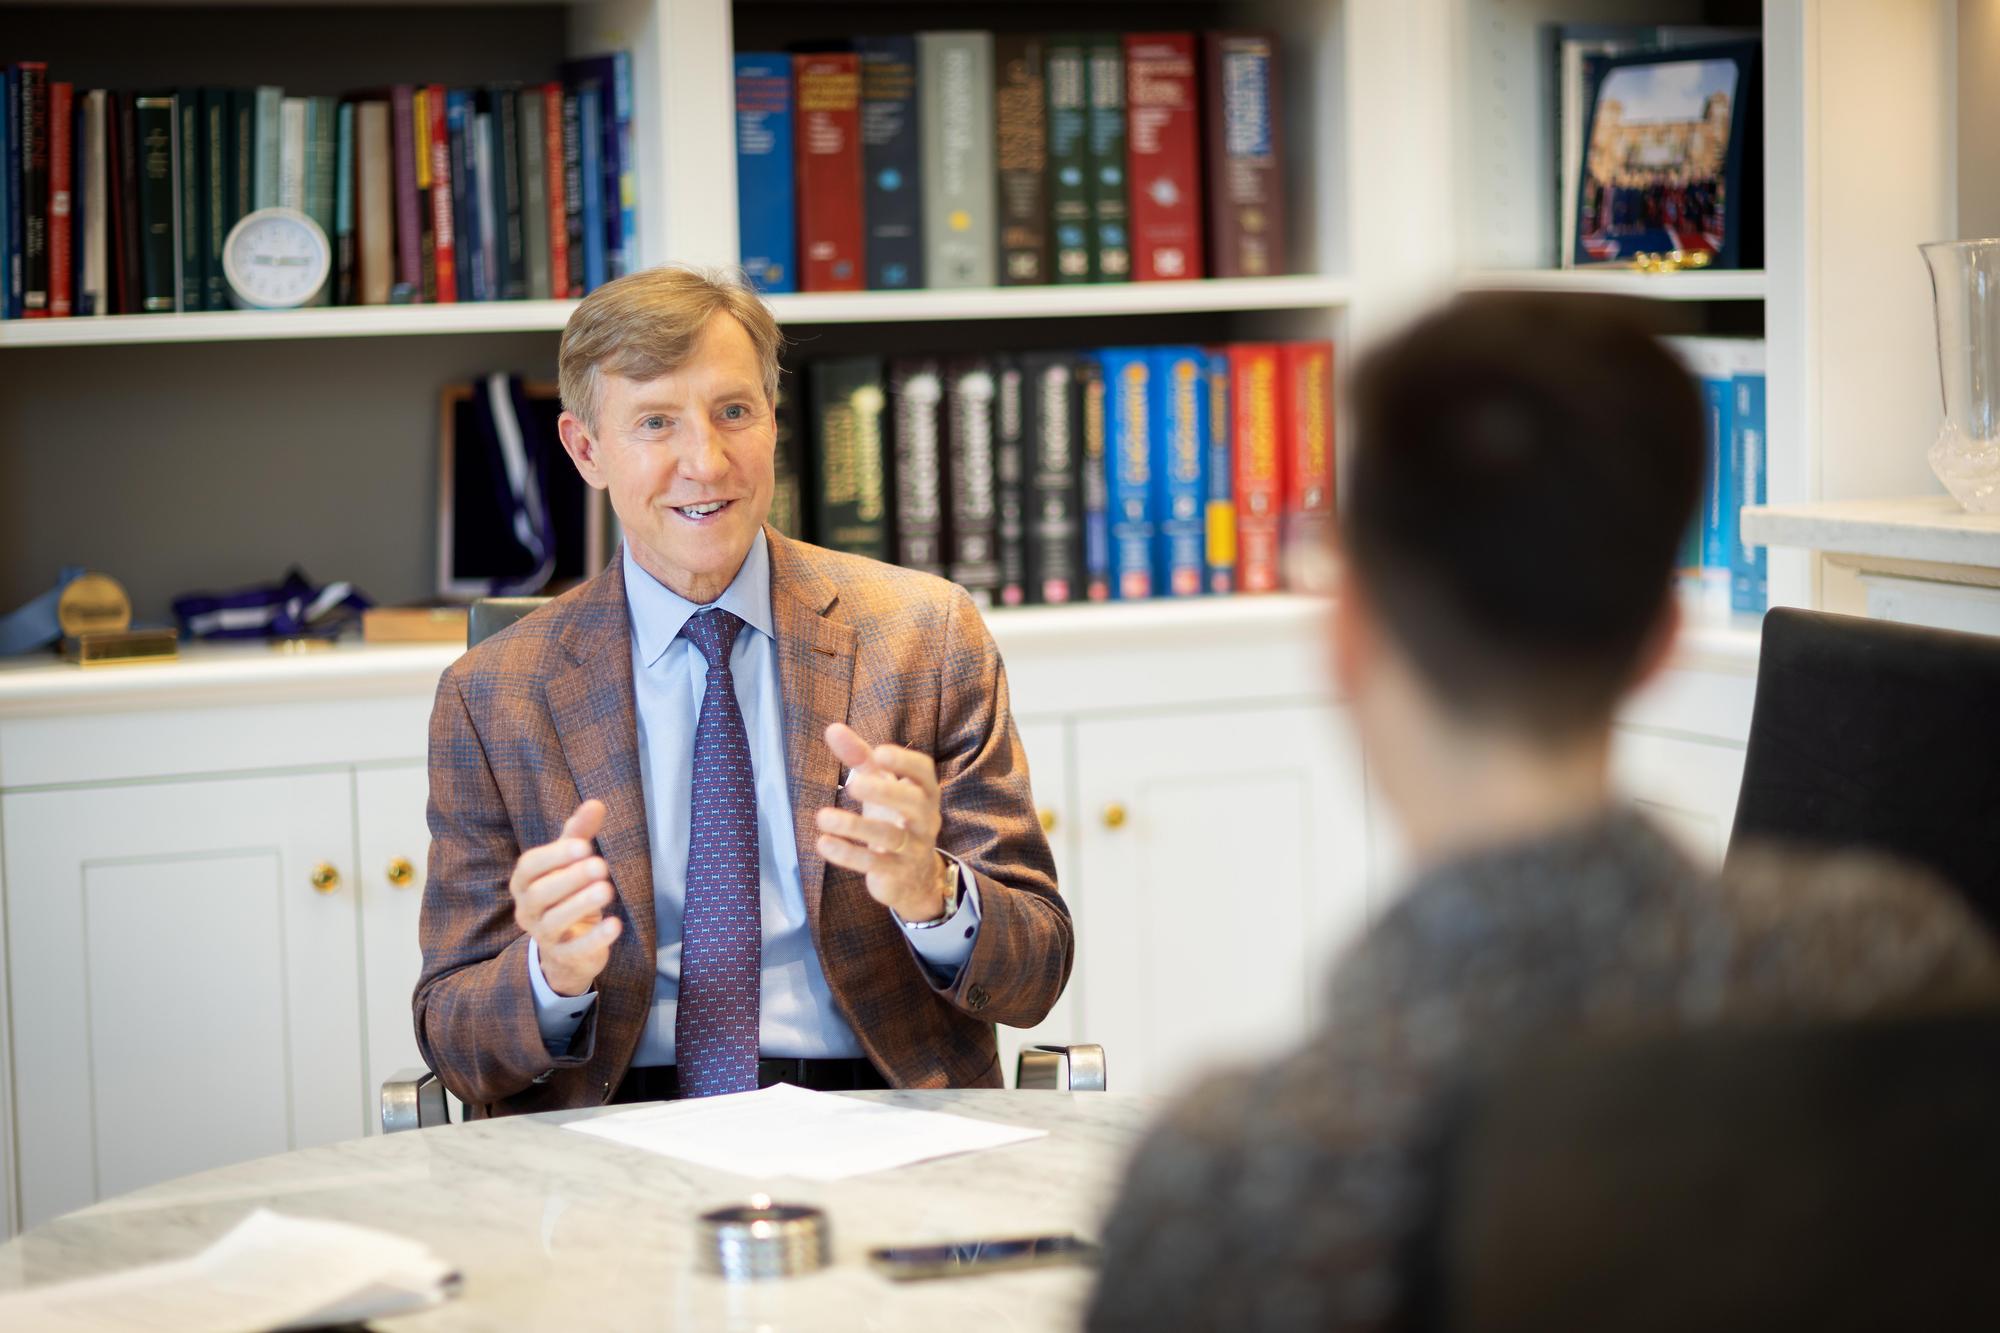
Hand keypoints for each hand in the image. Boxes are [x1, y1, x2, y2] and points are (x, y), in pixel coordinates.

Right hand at [510, 799, 622, 997]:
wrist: (566, 947)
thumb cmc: (566, 893)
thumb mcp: (571, 862)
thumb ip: (580, 834)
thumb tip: (596, 803)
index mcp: (524, 882)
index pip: (529, 866)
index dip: (555, 855)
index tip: (585, 845)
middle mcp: (527, 909)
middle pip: (539, 894)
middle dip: (570, 878)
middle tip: (601, 865)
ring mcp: (542, 936)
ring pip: (553, 922)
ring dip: (580, 905)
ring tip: (607, 890)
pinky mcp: (563, 957)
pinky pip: (575, 950)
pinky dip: (595, 938)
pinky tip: (616, 924)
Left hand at [816, 723, 949, 923]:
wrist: (914, 877)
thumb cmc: (894, 818)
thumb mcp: (881, 786)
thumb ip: (860, 758)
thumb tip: (832, 729)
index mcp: (925, 793)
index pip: (924, 773)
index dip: (904, 762)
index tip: (878, 753)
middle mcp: (925, 820)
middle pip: (914, 803)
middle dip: (885, 792)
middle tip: (853, 785)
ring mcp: (913, 848)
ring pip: (890, 836)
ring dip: (855, 826)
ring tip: (822, 817)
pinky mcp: (896, 873)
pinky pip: (873, 864)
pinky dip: (847, 854)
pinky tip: (824, 843)